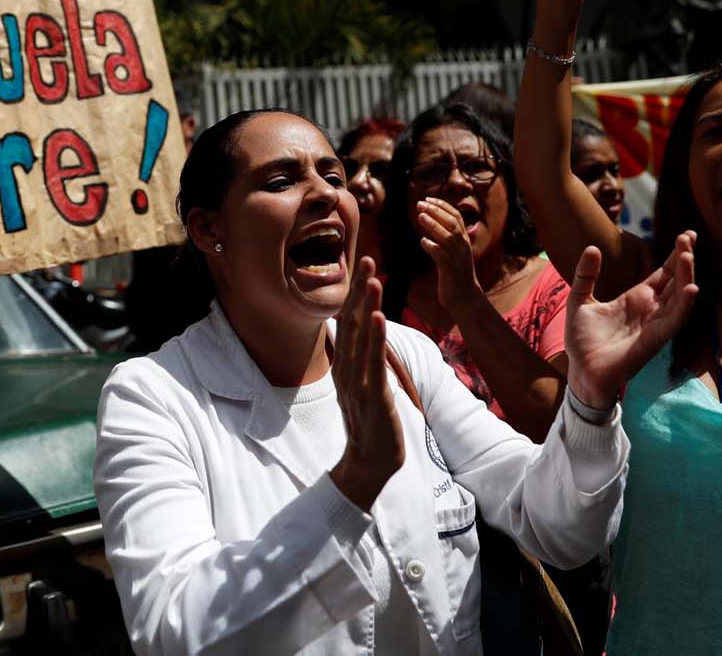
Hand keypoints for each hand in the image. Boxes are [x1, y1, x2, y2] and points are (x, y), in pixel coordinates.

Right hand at [329, 257, 403, 510]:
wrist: (369, 461)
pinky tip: (376, 317)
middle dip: (359, 289)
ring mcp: (356, 381)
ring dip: (365, 305)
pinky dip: (373, 337)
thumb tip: (363, 334)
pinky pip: (371, 361)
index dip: (356, 292)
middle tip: (367, 259)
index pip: (349, 320)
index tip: (364, 265)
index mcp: (345, 363)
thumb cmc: (370, 422)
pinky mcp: (371, 395)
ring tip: (373, 279)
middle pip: (351, 321)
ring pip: (360, 337)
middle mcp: (346, 368)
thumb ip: (362, 358)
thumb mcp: (364, 384)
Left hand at [414, 198, 479, 311]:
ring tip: (420, 216)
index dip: (442, 206)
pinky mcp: (450, 269)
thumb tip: (430, 227)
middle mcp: (462, 246)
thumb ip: (446, 240)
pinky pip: (441, 255)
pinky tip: (423, 242)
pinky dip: (432, 247)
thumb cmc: (456, 275)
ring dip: (433, 225)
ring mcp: (457, 257)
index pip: (456, 216)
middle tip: (420, 204)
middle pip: (451, 222)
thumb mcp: (454, 254)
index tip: (428, 199)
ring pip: (447, 236)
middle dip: (436, 211)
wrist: (465, 298)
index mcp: (464, 241)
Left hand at [563, 233, 699, 408]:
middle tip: (689, 236)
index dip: (674, 255)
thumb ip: (586, 275)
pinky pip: (674, 320)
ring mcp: (655, 324)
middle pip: (675, 280)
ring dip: (686, 276)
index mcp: (636, 298)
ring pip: (679, 297)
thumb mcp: (579, 300)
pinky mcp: (655, 340)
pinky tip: (691, 288)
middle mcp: (651, 310)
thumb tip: (593, 248)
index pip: (663, 273)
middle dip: (684, 259)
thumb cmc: (582, 340)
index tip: (685, 235)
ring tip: (687, 254)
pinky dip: (684, 305)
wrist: (580, 370)